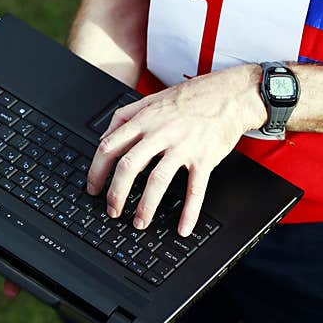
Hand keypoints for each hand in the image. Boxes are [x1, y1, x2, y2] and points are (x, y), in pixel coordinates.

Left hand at [86, 64, 266, 235]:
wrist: (229, 94)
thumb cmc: (190, 98)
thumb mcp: (151, 99)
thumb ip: (125, 117)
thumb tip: (103, 138)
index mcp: (144, 120)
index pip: (109, 147)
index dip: (96, 171)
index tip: (93, 188)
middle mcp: (160, 133)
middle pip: (128, 166)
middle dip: (116, 193)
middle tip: (112, 210)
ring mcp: (183, 146)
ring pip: (158, 180)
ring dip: (146, 206)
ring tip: (140, 222)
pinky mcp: (205, 158)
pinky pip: (195, 189)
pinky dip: (189, 212)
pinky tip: (182, 228)